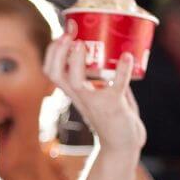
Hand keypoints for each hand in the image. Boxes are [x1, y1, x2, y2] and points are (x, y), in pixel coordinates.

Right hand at [44, 35, 145, 154]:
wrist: (122, 146)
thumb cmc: (113, 119)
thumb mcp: (103, 94)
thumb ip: (106, 77)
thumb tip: (118, 54)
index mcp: (74, 92)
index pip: (51, 71)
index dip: (53, 52)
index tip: (63, 33)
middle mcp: (80, 96)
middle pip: (55, 74)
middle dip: (57, 52)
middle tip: (68, 34)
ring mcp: (95, 102)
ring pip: (75, 81)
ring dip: (76, 61)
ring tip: (82, 43)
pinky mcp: (114, 106)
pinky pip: (116, 86)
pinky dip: (122, 70)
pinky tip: (127, 57)